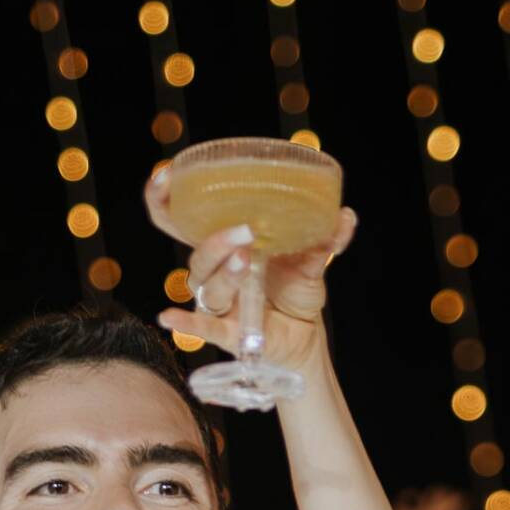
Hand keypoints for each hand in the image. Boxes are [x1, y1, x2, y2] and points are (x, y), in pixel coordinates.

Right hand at [146, 168, 356, 374]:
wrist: (306, 334)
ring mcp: (221, 302)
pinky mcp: (229, 331)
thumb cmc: (295, 289)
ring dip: (224, 273)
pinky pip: (204, 327)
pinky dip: (186, 322)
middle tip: (244, 232)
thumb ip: (324, 240)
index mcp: (226, 245)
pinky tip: (168, 317)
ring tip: (246, 260)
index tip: (166, 176)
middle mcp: (216, 271)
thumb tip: (344, 216)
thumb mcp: (312, 260)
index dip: (165, 198)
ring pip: (207, 286)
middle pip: (198, 255)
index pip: (182, 220)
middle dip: (215, 242)